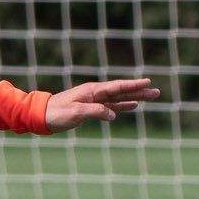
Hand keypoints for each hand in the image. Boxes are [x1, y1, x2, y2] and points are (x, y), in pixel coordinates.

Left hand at [43, 77, 160, 131]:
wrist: (41, 116)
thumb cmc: (56, 113)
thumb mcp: (75, 113)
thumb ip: (95, 112)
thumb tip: (113, 115)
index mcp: (92, 91)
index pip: (117, 87)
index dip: (133, 85)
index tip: (147, 82)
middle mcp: (95, 93)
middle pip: (122, 91)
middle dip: (139, 91)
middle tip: (156, 92)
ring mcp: (94, 100)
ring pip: (119, 98)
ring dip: (134, 98)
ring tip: (150, 97)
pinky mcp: (91, 108)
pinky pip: (111, 106)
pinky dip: (122, 106)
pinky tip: (132, 106)